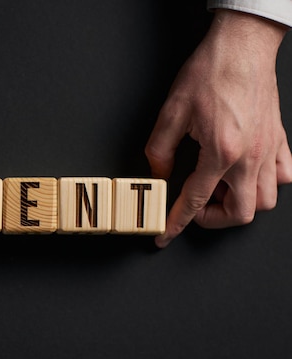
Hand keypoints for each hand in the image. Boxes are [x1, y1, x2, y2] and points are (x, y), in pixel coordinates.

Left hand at [145, 9, 291, 247]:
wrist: (242, 45)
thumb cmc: (210, 72)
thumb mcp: (172, 112)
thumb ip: (160, 150)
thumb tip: (157, 174)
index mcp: (221, 152)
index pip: (195, 201)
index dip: (176, 223)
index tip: (165, 235)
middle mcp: (250, 157)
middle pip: (241, 212)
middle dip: (213, 219)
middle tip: (194, 207)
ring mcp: (269, 150)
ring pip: (267, 200)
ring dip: (241, 204)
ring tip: (219, 191)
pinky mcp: (280, 139)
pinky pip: (283, 176)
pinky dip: (266, 183)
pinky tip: (247, 174)